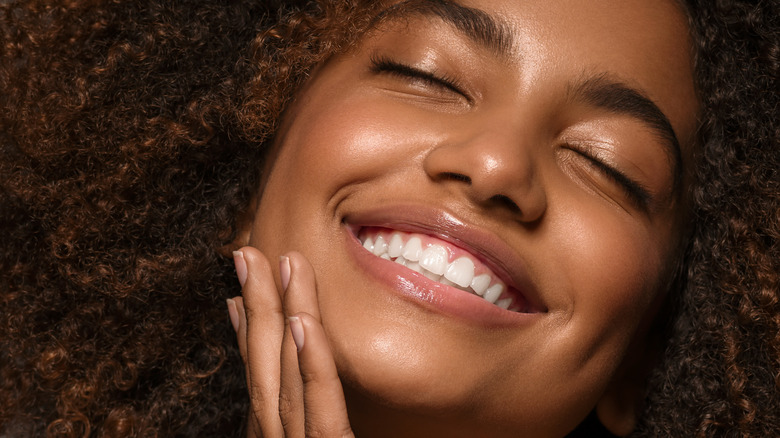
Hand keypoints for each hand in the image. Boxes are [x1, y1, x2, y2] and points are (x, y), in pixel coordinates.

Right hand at [227, 247, 353, 437]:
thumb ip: (314, 418)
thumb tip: (301, 359)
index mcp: (277, 437)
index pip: (259, 377)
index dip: (246, 331)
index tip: (236, 293)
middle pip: (264, 365)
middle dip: (257, 306)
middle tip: (248, 255)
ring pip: (287, 372)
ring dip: (281, 313)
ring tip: (283, 264)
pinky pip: (320, 401)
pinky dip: (309, 359)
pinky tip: (302, 320)